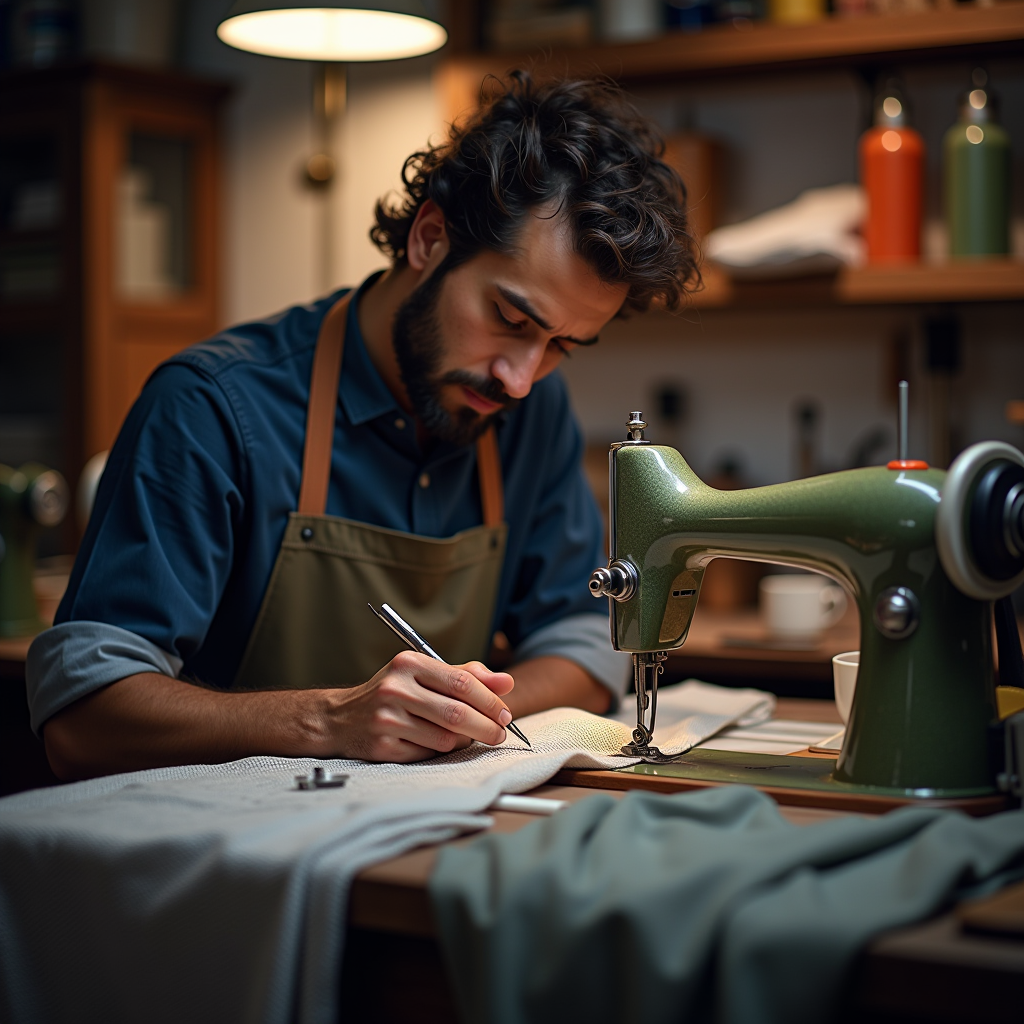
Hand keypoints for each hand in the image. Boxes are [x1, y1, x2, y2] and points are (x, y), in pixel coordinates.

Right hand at [319, 651, 514, 762]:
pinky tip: (433, 742)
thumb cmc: (392, 693)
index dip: (491, 701)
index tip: (506, 714)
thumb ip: (465, 675)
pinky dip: (439, 751)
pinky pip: (427, 753)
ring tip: (463, 737)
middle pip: (457, 713)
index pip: (462, 682)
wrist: (339, 718)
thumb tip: (507, 682)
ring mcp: (386, 718)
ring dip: (463, 741)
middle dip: (487, 727)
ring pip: (445, 738)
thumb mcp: (423, 673)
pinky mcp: (382, 746)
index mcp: (409, 663)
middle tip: (499, 734)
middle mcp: (395, 688)